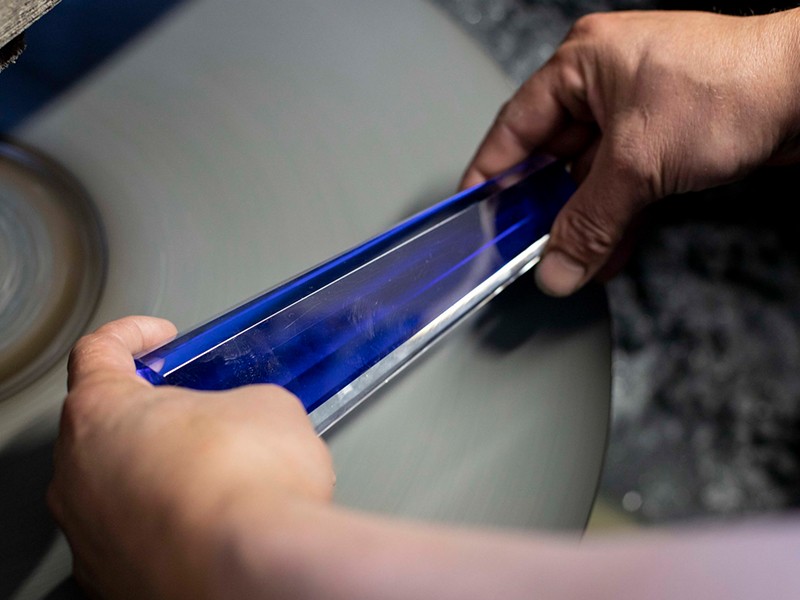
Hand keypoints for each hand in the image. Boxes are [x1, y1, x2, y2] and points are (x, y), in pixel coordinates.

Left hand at [48, 316, 333, 598]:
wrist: (247, 571)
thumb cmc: (242, 485)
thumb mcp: (266, 406)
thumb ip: (240, 403)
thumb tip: (253, 421)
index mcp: (102, 412)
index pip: (97, 352)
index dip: (132, 335)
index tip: (157, 337)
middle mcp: (77, 474)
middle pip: (103, 427)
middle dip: (154, 416)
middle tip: (200, 416)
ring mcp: (88, 535)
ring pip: (115, 488)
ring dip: (160, 474)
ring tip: (216, 479)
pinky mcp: (110, 583)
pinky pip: (133, 539)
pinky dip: (165, 526)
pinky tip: (210, 525)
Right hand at [462, 9, 799, 295]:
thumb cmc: (736, 85)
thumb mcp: (639, 162)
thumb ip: (589, 221)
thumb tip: (556, 264)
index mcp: (582, 65)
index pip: (516, 126)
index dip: (491, 172)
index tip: (474, 211)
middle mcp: (604, 85)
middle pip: (553, 158)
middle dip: (541, 210)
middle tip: (522, 248)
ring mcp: (636, 114)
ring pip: (589, 179)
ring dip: (580, 223)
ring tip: (565, 262)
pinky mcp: (665, 141)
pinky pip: (623, 187)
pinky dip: (613, 221)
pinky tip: (603, 254)